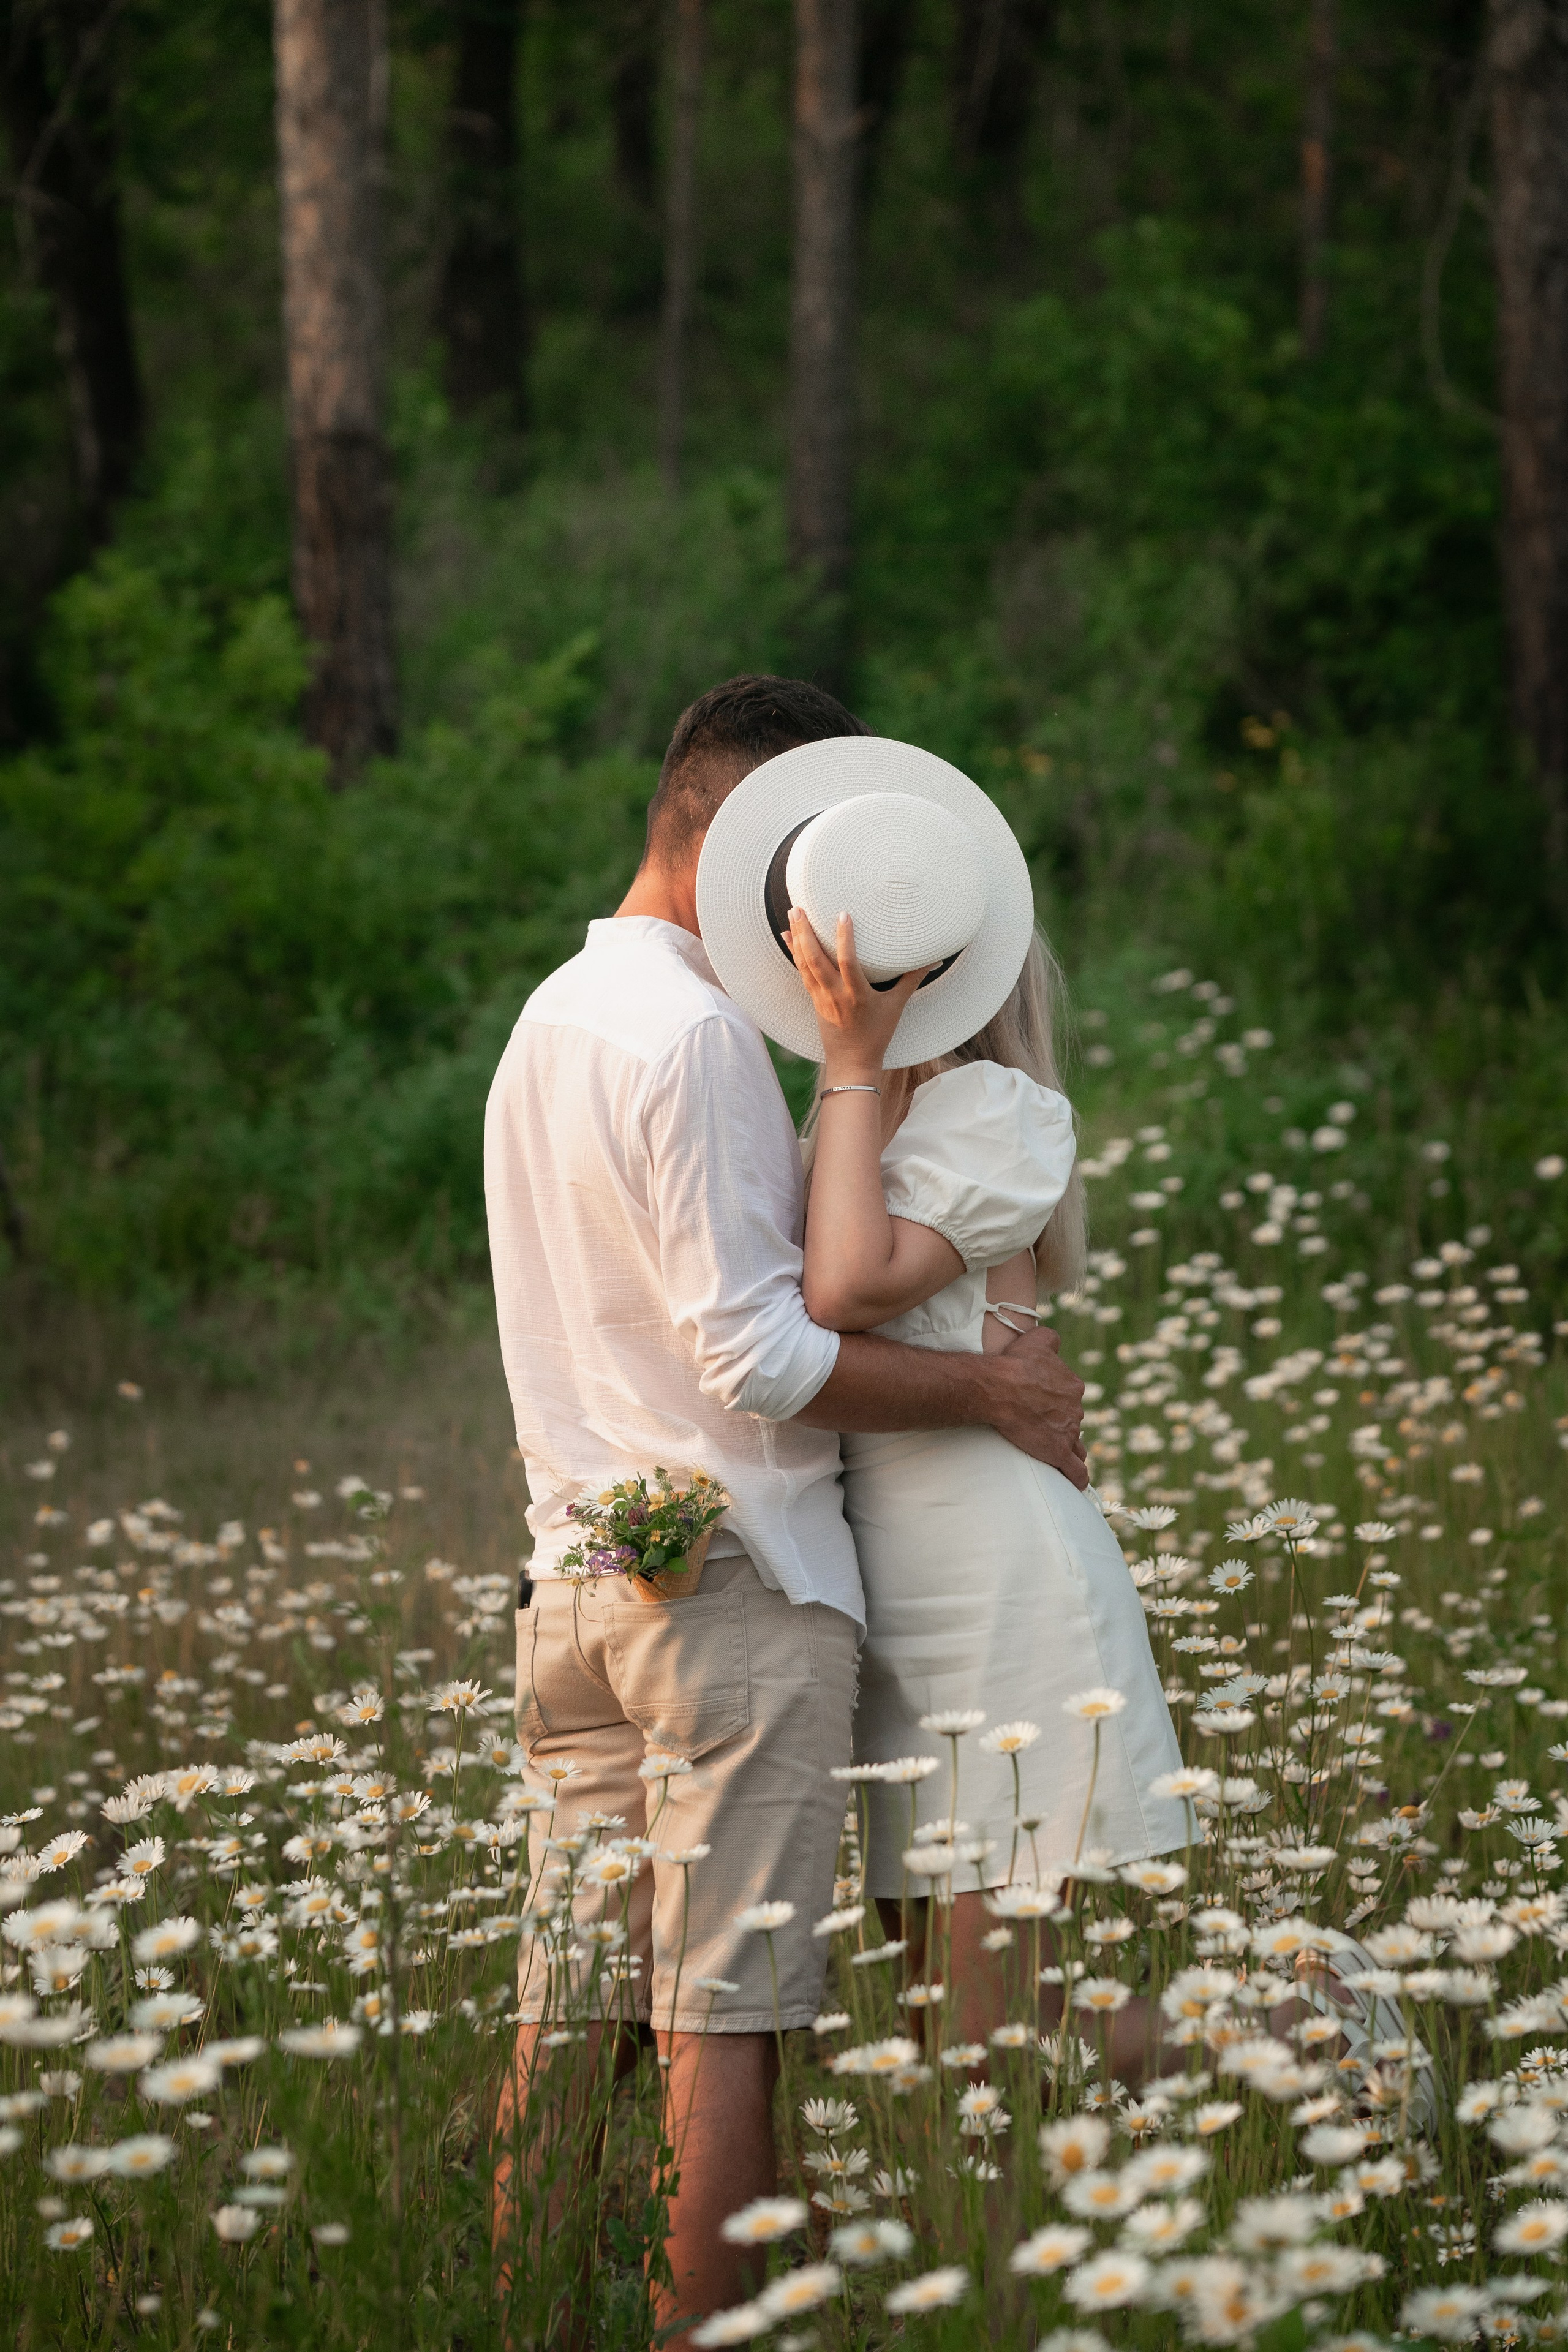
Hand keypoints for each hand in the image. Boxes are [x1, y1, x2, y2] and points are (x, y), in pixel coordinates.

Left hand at [785, 908, 928, 1081]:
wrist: (852, 1062)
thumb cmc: (877, 1035)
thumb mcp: (897, 1007)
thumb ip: (912, 980)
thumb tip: (934, 960)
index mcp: (857, 995)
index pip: (848, 962)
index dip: (844, 938)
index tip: (843, 915)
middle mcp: (836, 994)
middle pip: (816, 960)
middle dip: (806, 933)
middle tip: (799, 908)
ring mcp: (822, 997)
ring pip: (805, 964)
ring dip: (797, 938)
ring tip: (792, 913)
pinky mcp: (814, 999)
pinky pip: (801, 972)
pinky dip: (794, 953)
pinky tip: (787, 937)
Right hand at [983, 1323, 1087, 1486]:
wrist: (1000, 1388)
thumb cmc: (1015, 1363)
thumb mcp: (1037, 1340)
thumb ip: (1051, 1339)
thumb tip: (1055, 1342)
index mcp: (1073, 1386)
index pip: (1071, 1398)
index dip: (1057, 1402)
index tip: (1041, 1405)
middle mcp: (1076, 1410)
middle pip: (1072, 1421)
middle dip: (1062, 1426)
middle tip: (1041, 1428)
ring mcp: (1069, 1433)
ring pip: (1077, 1446)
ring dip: (1070, 1450)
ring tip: (1059, 1456)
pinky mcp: (1058, 1453)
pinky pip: (1076, 1471)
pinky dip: (1077, 1478)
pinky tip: (1076, 1483)